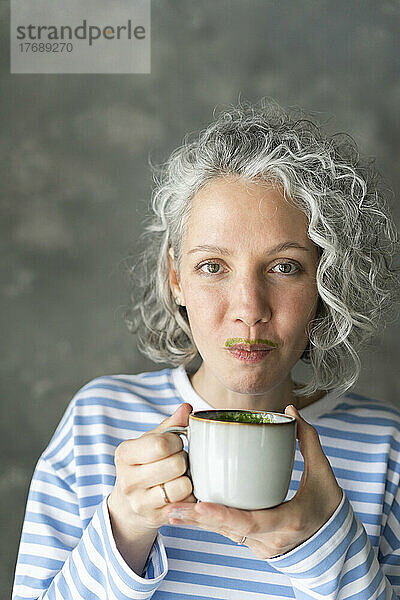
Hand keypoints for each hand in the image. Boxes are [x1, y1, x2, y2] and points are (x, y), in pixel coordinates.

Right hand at [108, 402, 195, 536]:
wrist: (129, 504)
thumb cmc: (144, 464)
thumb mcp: (150, 442)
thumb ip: (170, 424)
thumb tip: (186, 408)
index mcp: (124, 454)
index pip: (161, 444)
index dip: (176, 441)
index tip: (175, 443)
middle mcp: (128, 481)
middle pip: (175, 465)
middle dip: (183, 460)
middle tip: (179, 460)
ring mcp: (140, 503)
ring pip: (182, 487)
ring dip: (188, 479)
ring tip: (180, 475)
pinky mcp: (155, 519)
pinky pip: (186, 504)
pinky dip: (190, 495)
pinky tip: (182, 491)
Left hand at [165, 405, 343, 558]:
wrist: (334, 543)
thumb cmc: (328, 506)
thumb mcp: (323, 474)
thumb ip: (308, 440)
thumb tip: (289, 411)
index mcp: (288, 521)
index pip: (250, 521)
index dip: (224, 515)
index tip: (201, 504)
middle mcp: (271, 539)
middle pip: (228, 530)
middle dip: (198, 521)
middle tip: (170, 510)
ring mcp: (261, 546)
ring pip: (224, 534)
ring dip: (197, 524)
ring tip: (170, 511)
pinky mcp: (254, 545)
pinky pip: (228, 534)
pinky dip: (208, 524)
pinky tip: (185, 514)